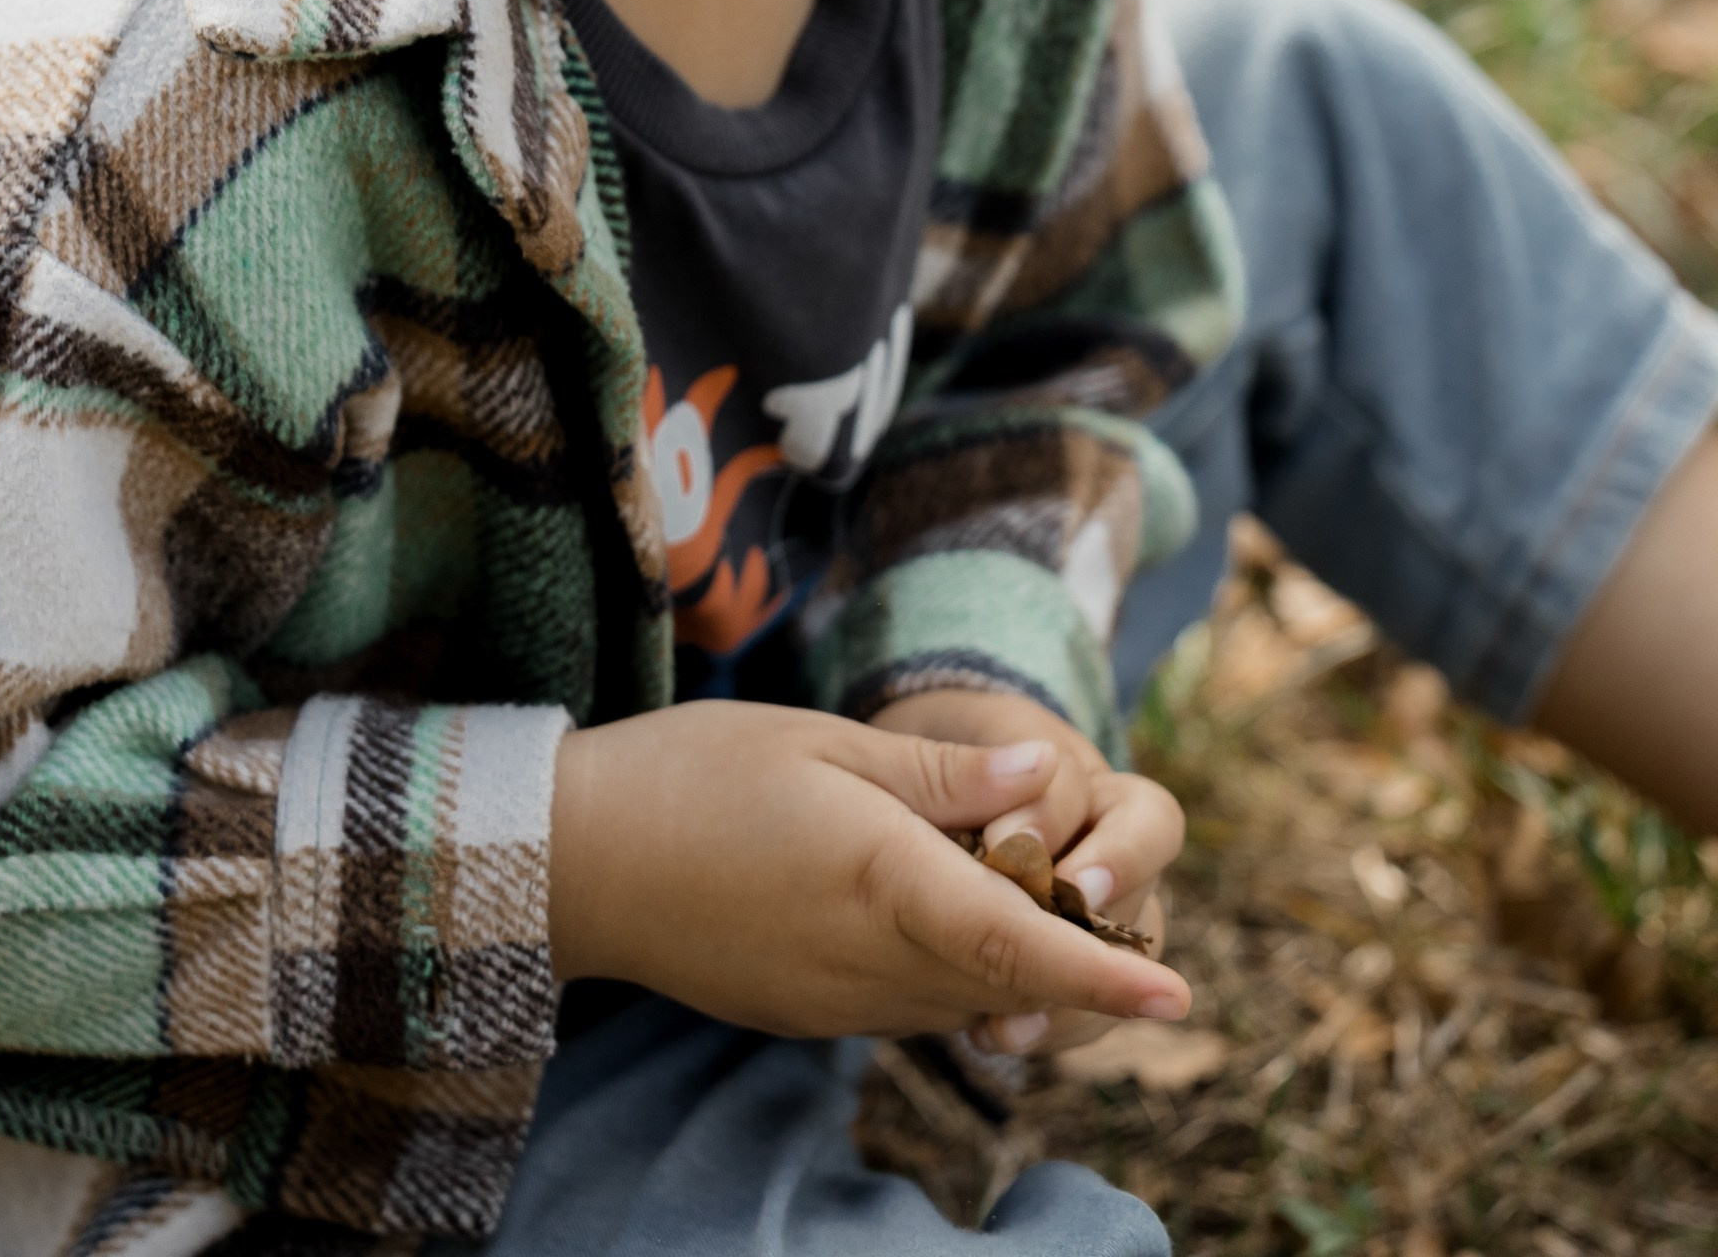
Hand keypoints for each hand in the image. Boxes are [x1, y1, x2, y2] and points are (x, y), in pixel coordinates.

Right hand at [549, 697, 1190, 1039]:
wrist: (576, 860)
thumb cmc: (693, 775)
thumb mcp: (820, 741)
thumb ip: (938, 773)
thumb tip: (1044, 777)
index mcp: (880, 879)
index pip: (1017, 943)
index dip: (1104, 974)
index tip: (1180, 995)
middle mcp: (869, 961)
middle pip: (1006, 979)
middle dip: (1076, 959)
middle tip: (1129, 916)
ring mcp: (838, 1001)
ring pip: (962, 995)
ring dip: (1010, 959)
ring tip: (1035, 894)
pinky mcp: (810, 1014)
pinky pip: (909, 998)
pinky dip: (948, 962)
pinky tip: (936, 901)